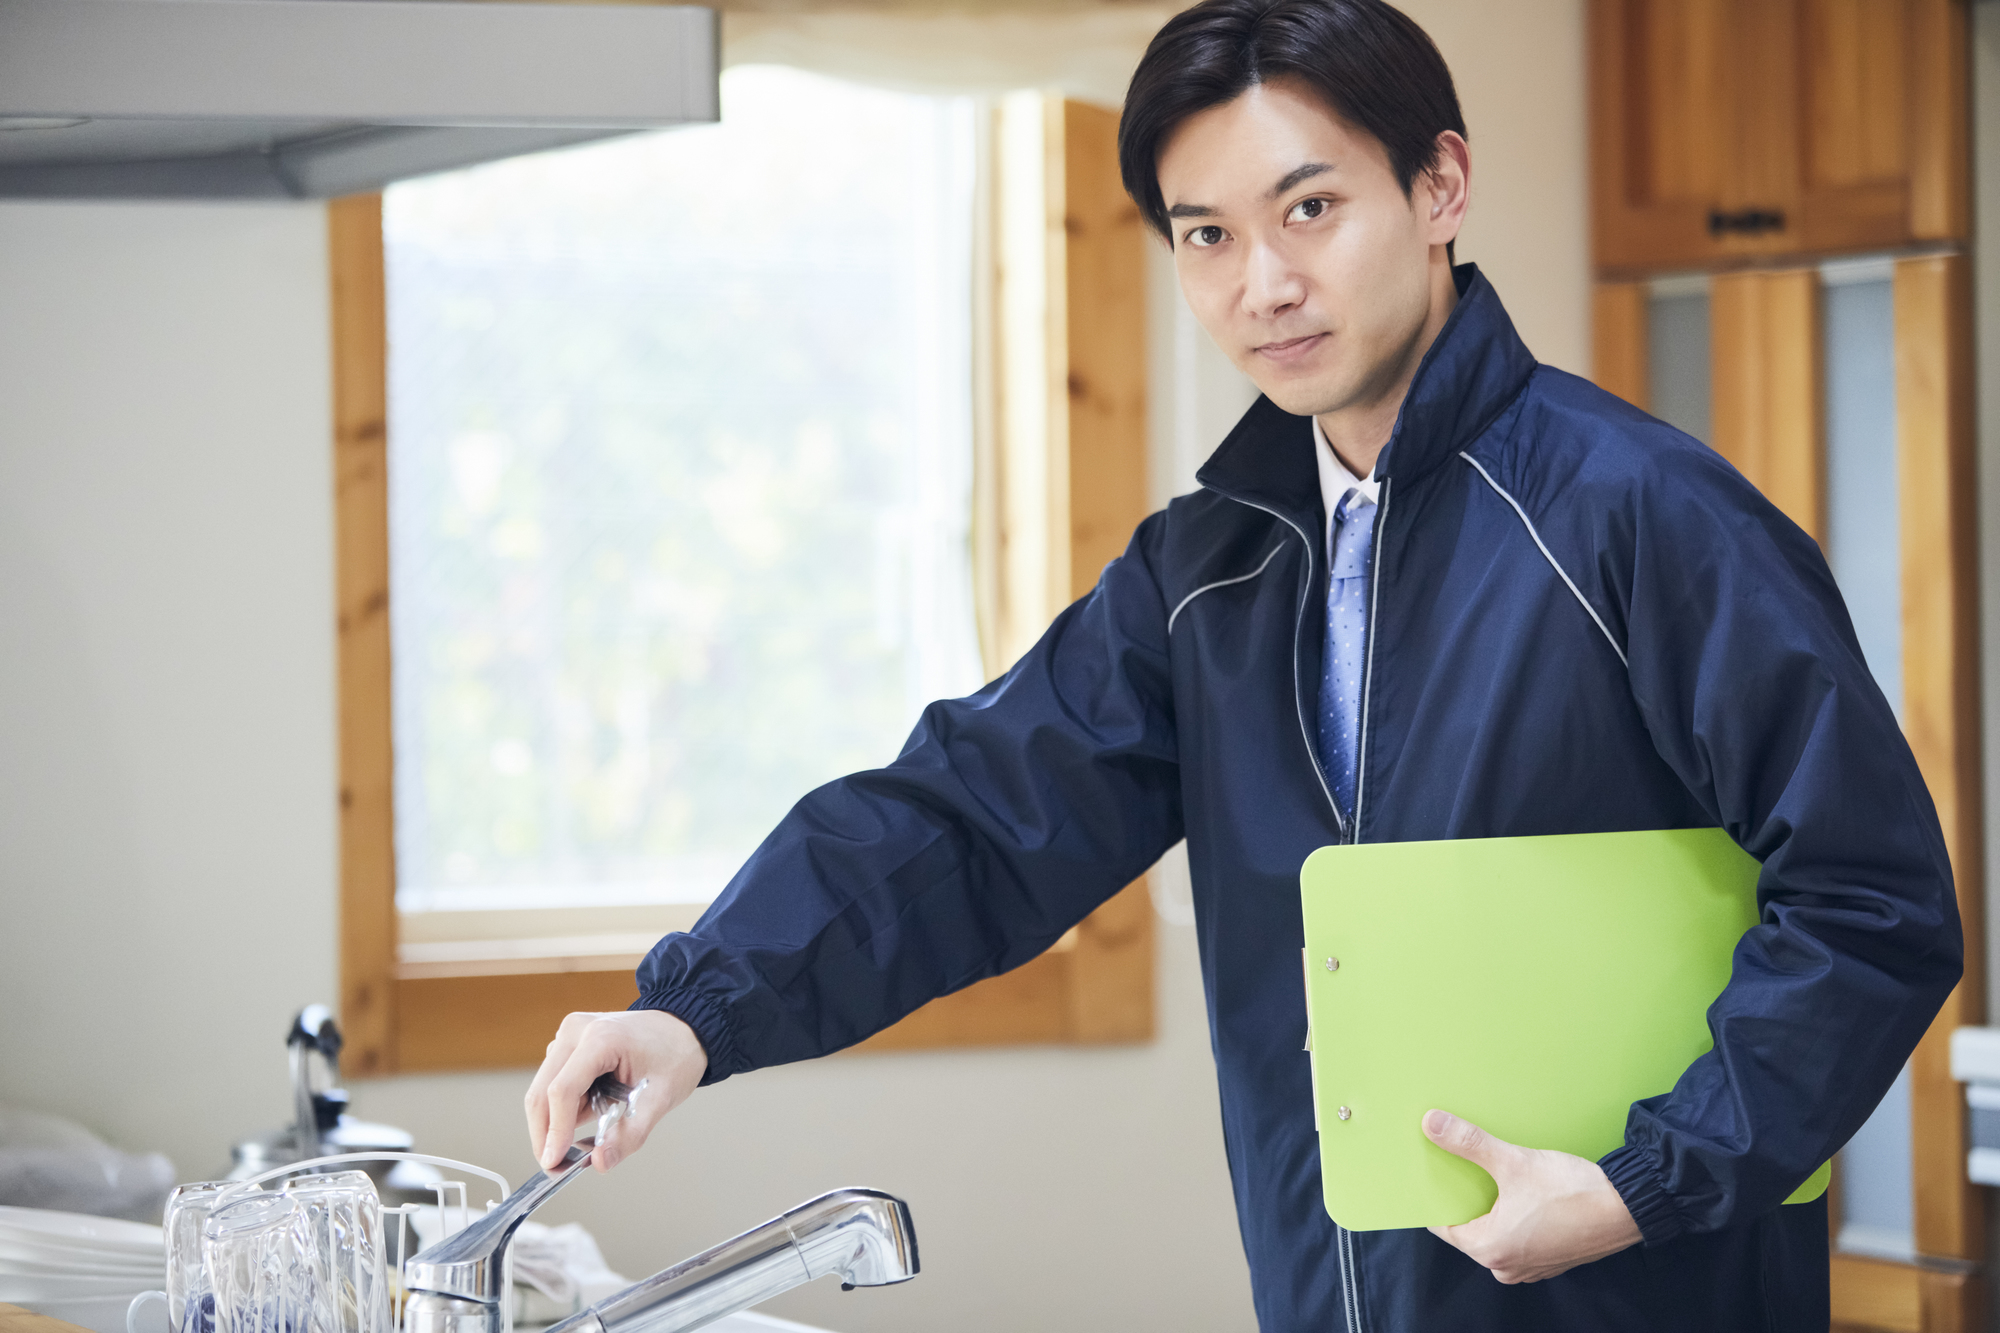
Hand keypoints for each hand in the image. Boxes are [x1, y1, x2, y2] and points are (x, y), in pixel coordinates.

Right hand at [524, 1010, 708, 1172]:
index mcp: (601, 1038)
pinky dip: (565, 1105)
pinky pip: (554, 1081)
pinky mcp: (568, 1044)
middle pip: (542, 1091)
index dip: (555, 1130)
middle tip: (556, 1163)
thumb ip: (629, 1136)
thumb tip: (600, 1161)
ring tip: (594, 1126)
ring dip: (557, 1119)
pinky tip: (594, 1107)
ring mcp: (570, 1034)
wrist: (683, 1030)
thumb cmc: (675, 1055)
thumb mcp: (660, 1100)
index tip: (554, 1161)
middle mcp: (577, 1031)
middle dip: (545, 1132)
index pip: (563, 1090)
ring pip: (543, 1089)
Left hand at [1421, 1109, 1641, 1282]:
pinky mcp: (1550, 1258)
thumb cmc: (1572, 1192)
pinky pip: (1519, 1236)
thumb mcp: (1514, 1162)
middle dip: (1465, 1198)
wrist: (1628, 1207)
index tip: (1431, 1174)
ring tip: (1492, 1174)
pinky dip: (1514, 1216)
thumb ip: (1469, 1143)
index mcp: (1490, 1249)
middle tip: (1461, 1166)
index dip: (1436, 1197)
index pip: (1443, 1226)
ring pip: (1496, 1232)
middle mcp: (1506, 1266)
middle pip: (1469, 1228)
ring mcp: (1530, 1266)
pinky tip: (1520, 1191)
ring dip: (1493, 1206)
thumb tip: (1432, 1124)